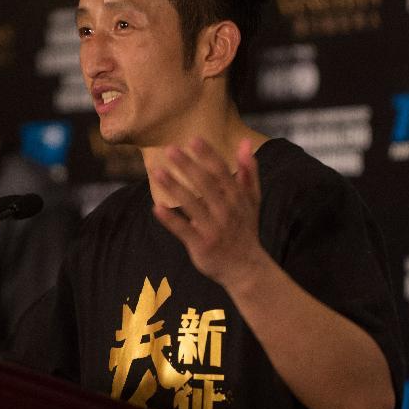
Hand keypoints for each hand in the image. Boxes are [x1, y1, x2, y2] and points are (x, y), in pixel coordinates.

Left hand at [152, 138, 266, 285]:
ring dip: (174, 187)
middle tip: (170, 149)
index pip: (221, 172)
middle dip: (188, 166)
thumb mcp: (252, 200)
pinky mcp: (201, 245)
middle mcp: (226, 211)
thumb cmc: (245, 229)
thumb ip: (249, 171)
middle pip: (205, 184)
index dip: (207, 155)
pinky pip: (184, 230)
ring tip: (156, 171)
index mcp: (237, 198)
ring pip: (192, 204)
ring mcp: (213, 229)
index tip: (193, 140)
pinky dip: (170, 219)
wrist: (246, 269)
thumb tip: (245, 143)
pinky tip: (156, 207)